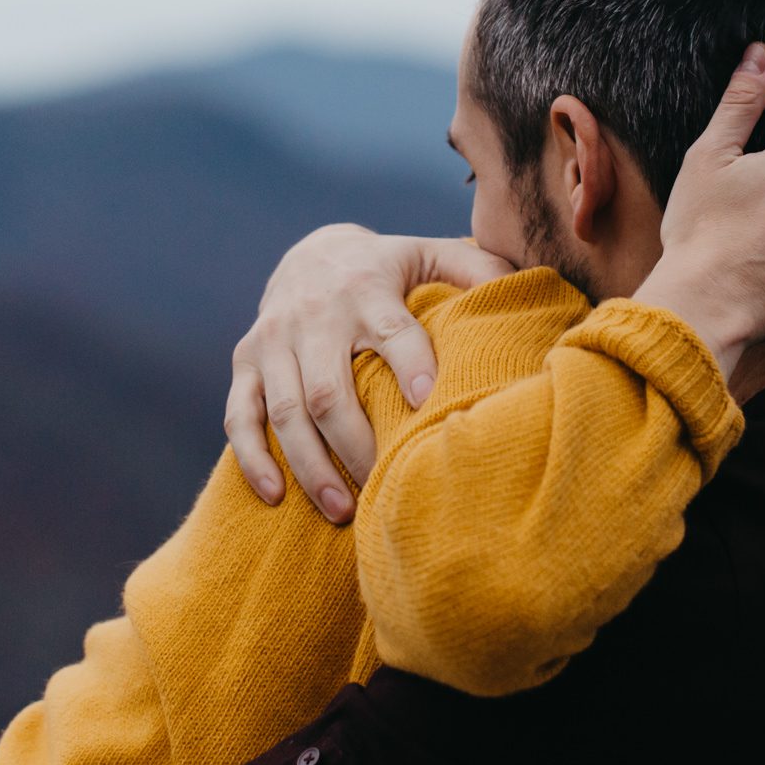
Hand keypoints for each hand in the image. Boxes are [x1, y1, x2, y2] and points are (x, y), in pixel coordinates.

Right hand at [226, 224, 514, 521]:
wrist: (311, 252)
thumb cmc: (388, 268)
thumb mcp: (429, 254)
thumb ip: (474, 268)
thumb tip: (525, 285)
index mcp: (366, 288)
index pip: (391, 329)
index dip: (410, 363)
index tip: (429, 402)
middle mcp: (313, 315)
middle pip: (328, 390)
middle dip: (355, 445)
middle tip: (385, 486)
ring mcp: (272, 340)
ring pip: (285, 412)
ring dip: (310, 466)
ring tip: (343, 512)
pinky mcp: (245, 362)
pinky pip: (239, 415)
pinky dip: (253, 457)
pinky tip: (274, 496)